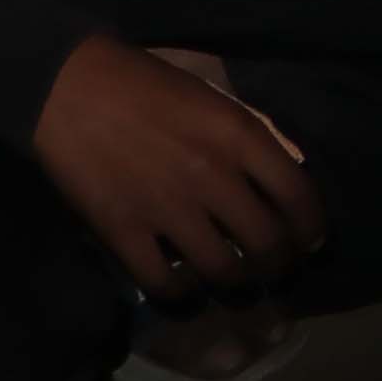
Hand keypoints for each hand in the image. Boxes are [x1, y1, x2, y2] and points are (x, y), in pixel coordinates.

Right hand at [30, 34, 321, 300]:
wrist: (69, 87)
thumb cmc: (146, 84)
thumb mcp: (214, 98)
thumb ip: (248, 138)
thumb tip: (281, 174)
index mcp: (240, 136)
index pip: (298, 195)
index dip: (312, 228)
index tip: (311, 244)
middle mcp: (213, 176)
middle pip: (266, 243)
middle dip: (279, 266)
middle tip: (275, 271)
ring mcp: (168, 208)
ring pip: (222, 270)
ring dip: (237, 286)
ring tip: (236, 286)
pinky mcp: (124, 232)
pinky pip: (164, 283)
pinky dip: (181, 296)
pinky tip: (185, 291)